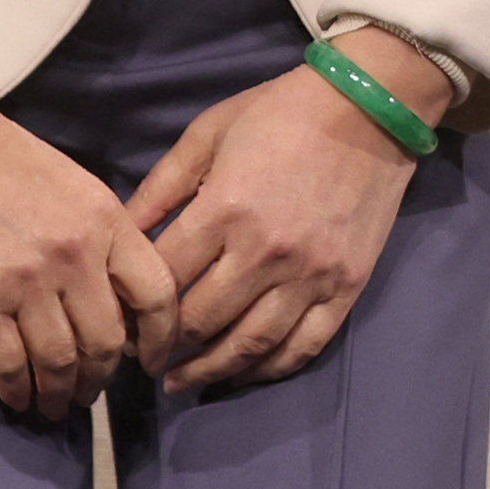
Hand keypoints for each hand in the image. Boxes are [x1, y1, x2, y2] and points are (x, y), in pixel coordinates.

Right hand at [0, 109, 178, 420]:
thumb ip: (106, 241)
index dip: (160, 339)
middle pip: (107, 340)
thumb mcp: (80, 190)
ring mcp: (26, 281)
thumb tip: (122, 301)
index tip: (151, 362)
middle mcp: (75, 256)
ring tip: (55, 405)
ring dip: (59, 393)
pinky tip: (17, 398)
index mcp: (108, 223)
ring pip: (59, 360)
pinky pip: (6, 363)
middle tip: (92, 394)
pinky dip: (15, 389)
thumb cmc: (8, 163)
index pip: (156, 294)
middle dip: (101, 377)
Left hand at [126, 31, 446, 393]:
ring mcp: (311, 274)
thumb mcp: (207, 134)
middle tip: (144, 355)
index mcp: (224, 210)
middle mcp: (265, 252)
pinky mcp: (347, 286)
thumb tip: (118, 237)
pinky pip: (304, 345)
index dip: (133, 309)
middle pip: (200, 321)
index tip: (120, 321)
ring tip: (182, 381)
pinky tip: (243, 373)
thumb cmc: (281, 112)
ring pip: (250, 344)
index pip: (163, 281)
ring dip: (209, 370)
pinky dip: (270, 369)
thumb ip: (160, 188)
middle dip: (164, 346)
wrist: (371, 108)